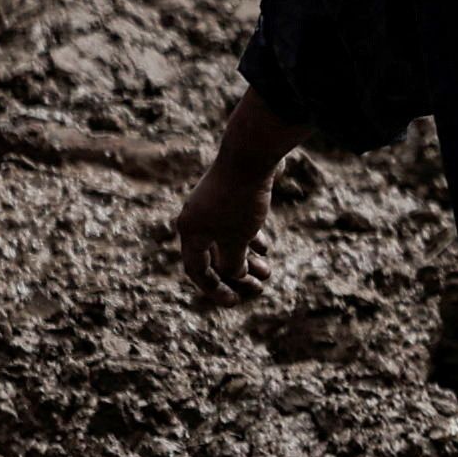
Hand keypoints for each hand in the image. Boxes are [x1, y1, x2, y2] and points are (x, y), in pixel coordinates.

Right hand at [171, 164, 275, 302]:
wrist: (252, 153)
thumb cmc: (241, 199)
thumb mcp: (237, 238)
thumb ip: (232, 262)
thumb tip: (233, 276)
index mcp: (190, 231)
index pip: (196, 269)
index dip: (213, 289)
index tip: (234, 302)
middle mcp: (197, 218)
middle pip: (212, 256)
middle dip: (235, 274)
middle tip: (258, 287)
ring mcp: (213, 205)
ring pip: (227, 240)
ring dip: (245, 257)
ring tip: (267, 270)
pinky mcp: (231, 194)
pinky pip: (235, 224)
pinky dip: (248, 238)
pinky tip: (264, 246)